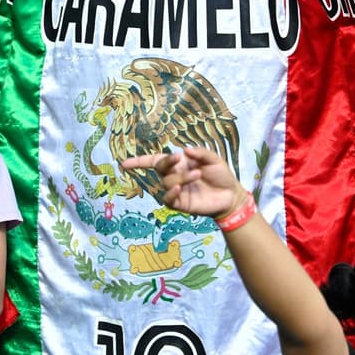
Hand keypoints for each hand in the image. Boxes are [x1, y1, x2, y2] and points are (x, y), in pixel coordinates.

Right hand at [121, 147, 243, 217]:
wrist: (232, 196)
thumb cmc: (221, 175)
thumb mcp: (213, 159)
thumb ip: (200, 153)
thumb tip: (184, 150)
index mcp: (179, 164)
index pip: (154, 161)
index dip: (138, 162)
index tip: (123, 164)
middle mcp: (174, 176)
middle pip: (160, 168)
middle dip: (167, 162)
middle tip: (179, 158)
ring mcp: (176, 191)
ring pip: (167, 182)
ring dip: (180, 177)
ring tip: (197, 174)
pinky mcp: (180, 204)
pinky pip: (168, 200)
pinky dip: (170, 193)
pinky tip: (179, 189)